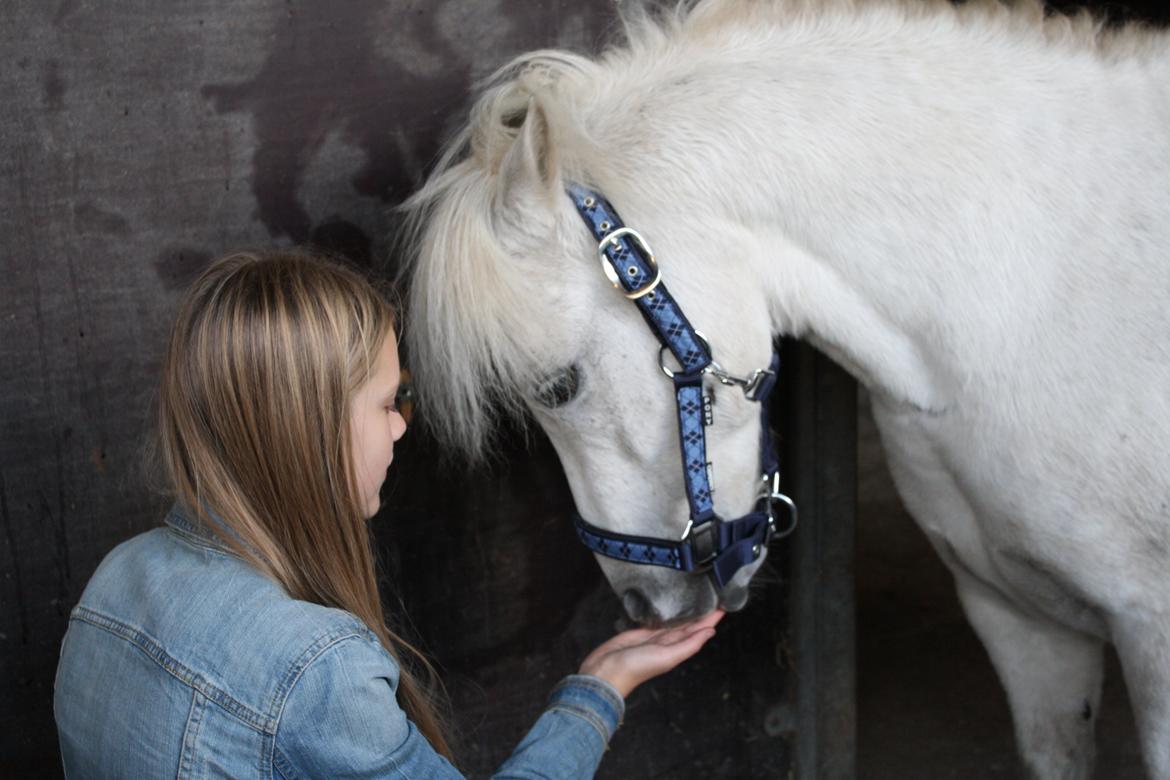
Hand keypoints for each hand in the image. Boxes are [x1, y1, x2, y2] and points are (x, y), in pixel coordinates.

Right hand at [578, 610, 724, 697]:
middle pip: (690, 624)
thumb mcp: (666, 657)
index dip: (711, 618)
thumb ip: (689, 644)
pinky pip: (657, 620)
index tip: (725, 604)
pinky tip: (670, 607)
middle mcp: (668, 642)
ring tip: (698, 598)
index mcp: (678, 649)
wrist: (606, 672)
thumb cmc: (636, 668)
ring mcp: (654, 637)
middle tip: (716, 595)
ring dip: (687, 612)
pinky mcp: (640, 631)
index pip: (700, 630)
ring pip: (675, 621)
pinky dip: (666, 614)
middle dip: (703, 612)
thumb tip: (710, 631)